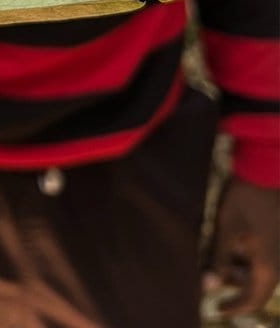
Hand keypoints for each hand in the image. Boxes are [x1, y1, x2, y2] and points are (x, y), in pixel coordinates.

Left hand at [205, 177, 279, 316]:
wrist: (264, 170)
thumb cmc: (244, 199)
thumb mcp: (227, 229)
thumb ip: (220, 259)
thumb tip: (208, 287)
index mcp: (268, 263)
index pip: (255, 298)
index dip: (236, 307)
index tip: (217, 309)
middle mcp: (276, 259)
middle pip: (254, 284)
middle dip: (231, 282)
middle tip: (208, 272)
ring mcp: (275, 247)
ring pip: (254, 268)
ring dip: (234, 266)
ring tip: (214, 251)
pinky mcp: (271, 237)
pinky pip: (257, 255)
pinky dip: (240, 253)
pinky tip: (227, 241)